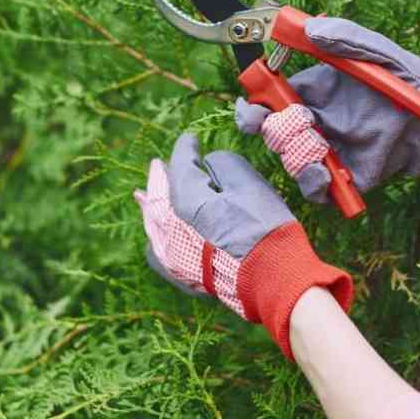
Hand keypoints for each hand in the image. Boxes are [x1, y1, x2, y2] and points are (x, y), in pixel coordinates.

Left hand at [134, 133, 353, 358]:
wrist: (273, 280)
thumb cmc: (264, 229)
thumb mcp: (249, 184)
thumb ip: (223, 164)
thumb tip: (209, 164)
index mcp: (186, 202)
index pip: (180, 166)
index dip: (185, 149)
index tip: (191, 139)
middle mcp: (172, 228)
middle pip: (160, 195)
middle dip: (161, 178)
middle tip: (158, 165)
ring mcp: (174, 255)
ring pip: (154, 223)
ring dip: (152, 205)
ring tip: (145, 195)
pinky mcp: (183, 275)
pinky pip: (159, 252)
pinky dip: (156, 238)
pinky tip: (156, 236)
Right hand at [235, 17, 419, 204]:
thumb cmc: (409, 77)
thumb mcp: (376, 51)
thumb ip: (344, 37)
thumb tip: (309, 30)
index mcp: (313, 90)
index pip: (268, 100)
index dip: (253, 107)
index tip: (252, 110)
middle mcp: (316, 121)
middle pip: (273, 133)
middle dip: (274, 131)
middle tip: (298, 124)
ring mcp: (330, 150)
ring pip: (291, 161)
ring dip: (295, 155)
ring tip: (317, 146)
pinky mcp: (346, 177)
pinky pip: (317, 189)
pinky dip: (314, 184)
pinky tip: (324, 174)